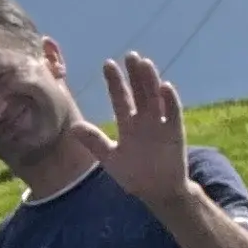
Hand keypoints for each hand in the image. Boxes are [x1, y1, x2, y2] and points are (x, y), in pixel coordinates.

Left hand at [97, 52, 195, 209]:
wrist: (157, 192)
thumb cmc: (134, 175)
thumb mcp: (110, 158)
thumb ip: (94, 142)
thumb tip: (73, 127)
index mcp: (127, 124)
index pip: (120, 98)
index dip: (115, 82)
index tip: (108, 64)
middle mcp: (143, 120)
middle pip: (139, 92)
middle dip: (134, 75)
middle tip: (130, 55)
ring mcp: (159, 124)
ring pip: (155, 97)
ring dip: (151, 81)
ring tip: (145, 64)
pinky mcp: (174, 131)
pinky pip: (172, 113)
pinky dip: (170, 100)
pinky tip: (165, 86)